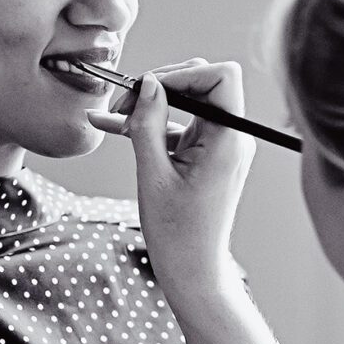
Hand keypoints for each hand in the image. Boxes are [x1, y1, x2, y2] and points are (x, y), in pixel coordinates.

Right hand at [87, 59, 255, 299]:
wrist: (192, 270)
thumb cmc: (177, 232)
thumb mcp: (153, 174)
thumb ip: (148, 124)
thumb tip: (146, 83)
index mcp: (228, 139)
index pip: (221, 76)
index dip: (183, 73)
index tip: (147, 89)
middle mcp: (231, 136)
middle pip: (202, 83)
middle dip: (160, 85)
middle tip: (122, 103)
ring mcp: (219, 144)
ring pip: (187, 101)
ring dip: (150, 104)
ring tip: (113, 116)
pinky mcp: (205, 154)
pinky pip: (179, 126)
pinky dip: (150, 125)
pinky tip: (113, 125)